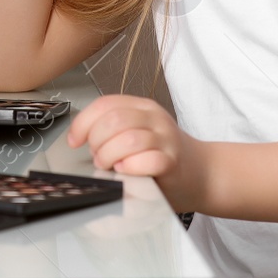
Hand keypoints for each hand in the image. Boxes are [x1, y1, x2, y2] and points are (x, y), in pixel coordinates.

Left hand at [66, 94, 191, 177]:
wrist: (203, 173)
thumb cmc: (164, 155)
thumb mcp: (139, 132)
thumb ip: (114, 129)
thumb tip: (79, 138)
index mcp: (142, 107)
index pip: (104, 104)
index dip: (83, 123)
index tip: (74, 141)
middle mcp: (154, 118)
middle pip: (113, 120)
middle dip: (96, 142)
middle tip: (98, 157)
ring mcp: (165, 139)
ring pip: (127, 139)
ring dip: (109, 156)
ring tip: (109, 166)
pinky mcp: (173, 161)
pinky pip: (147, 160)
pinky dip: (130, 167)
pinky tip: (127, 171)